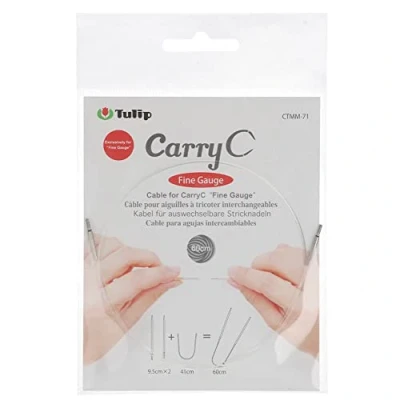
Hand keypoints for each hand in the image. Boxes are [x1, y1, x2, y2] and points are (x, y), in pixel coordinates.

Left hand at [84, 234, 180, 364]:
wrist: (66, 343)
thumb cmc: (88, 341)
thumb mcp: (123, 325)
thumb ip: (148, 298)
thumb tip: (168, 282)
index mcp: (99, 304)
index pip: (138, 279)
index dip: (161, 273)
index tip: (173, 272)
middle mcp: (85, 283)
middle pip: (126, 255)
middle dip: (149, 258)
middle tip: (158, 266)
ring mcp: (78, 271)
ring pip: (111, 244)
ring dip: (129, 251)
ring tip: (133, 266)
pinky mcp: (74, 264)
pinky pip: (93, 242)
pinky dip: (109, 245)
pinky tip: (114, 257)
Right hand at [228, 245, 318, 357]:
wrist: (334, 332)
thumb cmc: (310, 333)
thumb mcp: (278, 324)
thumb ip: (256, 300)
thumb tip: (238, 283)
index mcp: (301, 307)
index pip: (268, 283)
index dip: (246, 275)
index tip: (234, 272)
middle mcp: (314, 286)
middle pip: (278, 260)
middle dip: (259, 264)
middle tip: (255, 276)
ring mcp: (320, 273)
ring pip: (287, 250)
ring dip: (272, 259)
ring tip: (274, 275)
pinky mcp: (322, 264)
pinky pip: (298, 250)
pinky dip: (285, 255)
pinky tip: (286, 270)